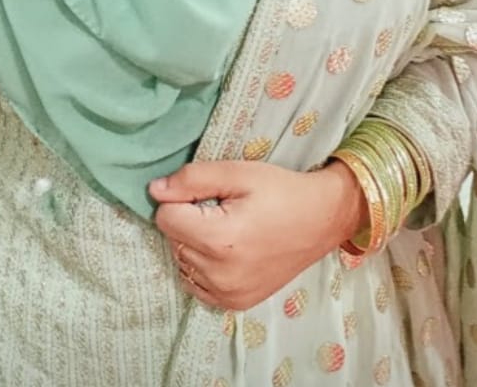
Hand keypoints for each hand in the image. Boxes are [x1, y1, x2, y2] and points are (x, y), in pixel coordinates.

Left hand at [149, 159, 366, 310]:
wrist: (322, 220)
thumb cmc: (281, 191)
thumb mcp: (238, 173)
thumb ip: (192, 179)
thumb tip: (155, 190)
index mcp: (218, 239)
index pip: (165, 218)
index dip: (181, 199)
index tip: (209, 195)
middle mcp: (219, 275)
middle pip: (173, 240)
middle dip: (188, 221)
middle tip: (223, 209)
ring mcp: (228, 295)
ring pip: (182, 262)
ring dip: (194, 244)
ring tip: (228, 229)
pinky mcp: (235, 304)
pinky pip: (197, 284)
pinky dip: (203, 266)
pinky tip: (228, 250)